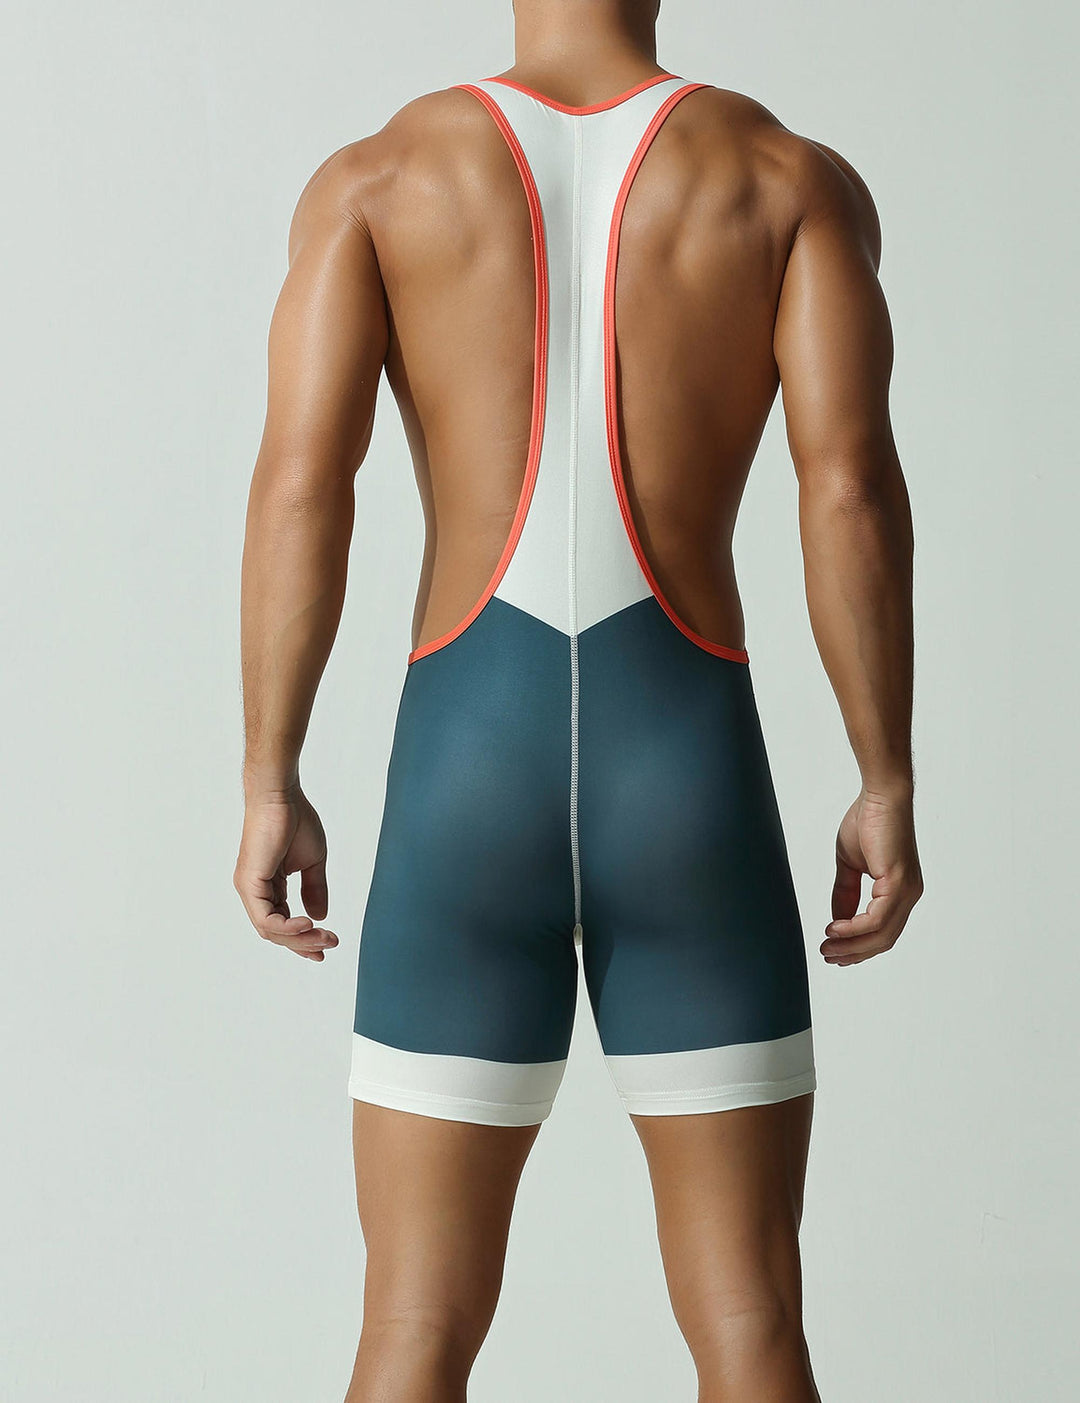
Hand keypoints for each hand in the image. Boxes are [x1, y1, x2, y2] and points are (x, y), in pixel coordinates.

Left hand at [233, 786, 338, 959]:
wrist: (281, 796)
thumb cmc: (295, 820)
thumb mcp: (312, 862)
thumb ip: (314, 889)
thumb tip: (319, 916)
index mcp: (268, 886)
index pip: (282, 923)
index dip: (303, 938)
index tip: (327, 945)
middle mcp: (255, 891)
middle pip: (276, 932)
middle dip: (305, 943)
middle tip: (330, 944)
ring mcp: (250, 889)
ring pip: (271, 930)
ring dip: (299, 939)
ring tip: (324, 937)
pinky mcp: (250, 884)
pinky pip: (266, 919)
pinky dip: (288, 928)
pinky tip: (308, 924)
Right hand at [822, 788, 922, 965]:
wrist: (880, 796)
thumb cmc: (868, 821)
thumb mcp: (850, 865)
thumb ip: (844, 893)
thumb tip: (837, 920)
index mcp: (899, 891)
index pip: (882, 931)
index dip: (858, 945)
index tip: (834, 950)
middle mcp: (908, 895)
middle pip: (883, 939)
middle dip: (853, 952)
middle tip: (827, 955)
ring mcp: (907, 891)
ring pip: (881, 935)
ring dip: (852, 945)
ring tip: (827, 946)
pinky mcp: (899, 884)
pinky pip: (877, 919)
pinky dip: (854, 928)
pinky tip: (834, 928)